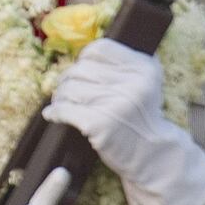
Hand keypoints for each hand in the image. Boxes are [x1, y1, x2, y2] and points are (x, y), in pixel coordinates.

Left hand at [42, 38, 204, 204]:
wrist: (152, 155)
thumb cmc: (143, 117)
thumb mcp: (148, 82)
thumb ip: (128, 62)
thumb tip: (89, 51)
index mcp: (142, 67)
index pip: (99, 49)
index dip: (84, 58)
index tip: (81, 70)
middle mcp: (131, 83)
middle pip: (80, 69)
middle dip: (67, 80)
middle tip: (65, 91)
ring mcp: (114, 104)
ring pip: (69, 89)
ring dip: (60, 97)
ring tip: (61, 103)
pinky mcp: (99, 124)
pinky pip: (65, 110)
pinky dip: (54, 112)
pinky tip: (53, 115)